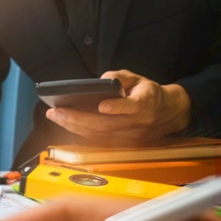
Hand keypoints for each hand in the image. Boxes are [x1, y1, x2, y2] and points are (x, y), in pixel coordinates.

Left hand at [45, 70, 191, 141]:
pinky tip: (63, 123)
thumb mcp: (138, 78)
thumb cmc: (147, 93)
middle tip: (56, 111)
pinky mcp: (120, 143)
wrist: (166, 113)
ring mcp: (127, 136)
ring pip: (97, 134)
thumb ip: (120, 77)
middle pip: (105, 124)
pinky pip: (96, 139)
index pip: (133, 107)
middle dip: (78, 118)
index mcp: (146, 104)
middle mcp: (136, 123)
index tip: (103, 106)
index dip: (118, 107)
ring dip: (73, 126)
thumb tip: (100, 81)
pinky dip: (78, 131)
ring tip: (54, 116)